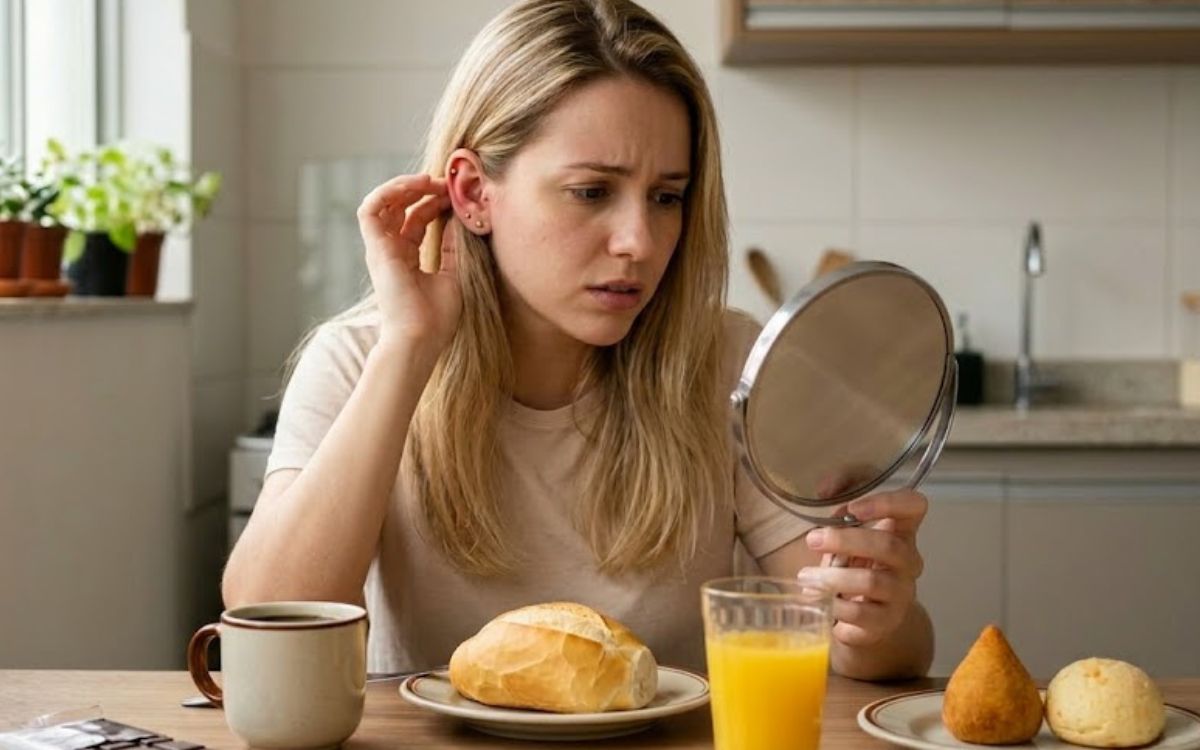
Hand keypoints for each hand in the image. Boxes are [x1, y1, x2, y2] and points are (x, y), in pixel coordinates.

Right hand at [356, 173, 459, 352]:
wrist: (421, 338)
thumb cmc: (438, 317)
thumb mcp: (456, 272)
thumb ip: (455, 244)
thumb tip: (460, 215)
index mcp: (409, 257)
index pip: (418, 218)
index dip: (436, 202)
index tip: (458, 196)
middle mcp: (392, 250)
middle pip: (401, 207)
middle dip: (423, 190)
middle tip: (447, 183)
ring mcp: (381, 248)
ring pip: (383, 203)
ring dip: (405, 186)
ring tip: (431, 180)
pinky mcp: (374, 248)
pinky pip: (370, 209)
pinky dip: (389, 191)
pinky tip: (415, 185)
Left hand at [797, 489, 927, 648]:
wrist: (867, 617)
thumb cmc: (855, 563)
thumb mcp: (845, 529)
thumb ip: (840, 497)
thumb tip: (826, 487)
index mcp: (902, 532)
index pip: (915, 506)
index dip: (888, 502)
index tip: (853, 508)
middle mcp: (908, 562)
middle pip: (888, 546)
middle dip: (845, 541)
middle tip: (812, 539)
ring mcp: (901, 594)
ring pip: (871, 582)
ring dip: (832, 578)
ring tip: (805, 577)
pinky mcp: (886, 622)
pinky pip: (860, 614)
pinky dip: (833, 606)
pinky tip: (816, 602)